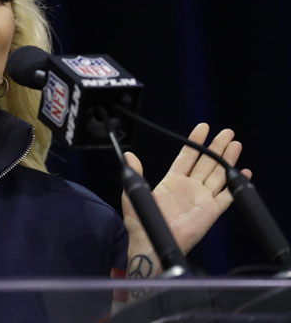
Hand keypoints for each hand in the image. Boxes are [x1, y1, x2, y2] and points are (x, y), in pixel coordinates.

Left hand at [123, 123, 251, 268]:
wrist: (151, 244)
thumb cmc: (141, 222)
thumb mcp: (134, 193)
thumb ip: (135, 173)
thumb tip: (128, 156)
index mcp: (172, 182)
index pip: (187, 156)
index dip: (195, 142)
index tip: (203, 128)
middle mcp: (189, 188)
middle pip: (206, 163)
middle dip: (216, 147)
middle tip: (226, 132)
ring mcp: (201, 198)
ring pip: (218, 174)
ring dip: (227, 159)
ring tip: (235, 144)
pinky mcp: (211, 211)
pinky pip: (227, 196)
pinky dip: (236, 184)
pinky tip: (244, 172)